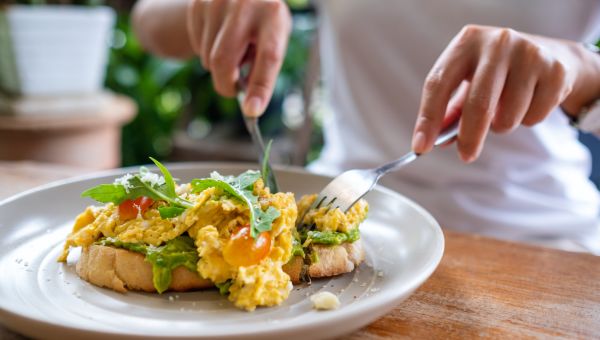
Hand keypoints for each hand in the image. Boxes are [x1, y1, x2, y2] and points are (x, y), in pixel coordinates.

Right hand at [186, 0, 291, 116]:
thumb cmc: (265, 21)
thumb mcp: (275, 36)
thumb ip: (264, 67)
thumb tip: (249, 103)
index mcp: (272, 13)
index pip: (268, 57)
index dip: (260, 87)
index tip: (252, 111)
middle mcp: (245, 3)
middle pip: (224, 60)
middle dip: (226, 84)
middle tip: (233, 90)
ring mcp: (217, 1)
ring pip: (208, 57)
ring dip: (219, 65)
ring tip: (235, 47)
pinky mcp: (198, 4)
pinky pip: (197, 46)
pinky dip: (207, 51)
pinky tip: (220, 36)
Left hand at [411, 25, 599, 161]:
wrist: (548, 54)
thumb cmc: (496, 72)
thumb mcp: (467, 81)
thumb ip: (449, 111)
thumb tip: (433, 141)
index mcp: (466, 42)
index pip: (438, 84)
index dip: (428, 118)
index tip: (421, 146)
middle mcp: (497, 43)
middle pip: (478, 104)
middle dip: (469, 137)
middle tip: (465, 156)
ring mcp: (529, 54)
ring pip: (507, 117)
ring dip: (501, 126)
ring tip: (504, 109)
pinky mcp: (555, 71)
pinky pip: (533, 117)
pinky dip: (527, 120)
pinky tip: (529, 101)